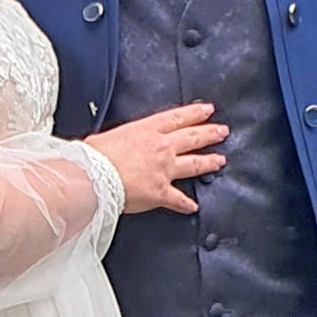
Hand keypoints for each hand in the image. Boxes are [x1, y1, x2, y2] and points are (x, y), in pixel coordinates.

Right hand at [86, 102, 228, 215]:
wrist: (94, 178)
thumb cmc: (94, 157)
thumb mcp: (104, 138)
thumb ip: (116, 141)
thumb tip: (108, 145)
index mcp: (146, 130)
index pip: (176, 118)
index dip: (194, 113)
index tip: (208, 110)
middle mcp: (160, 147)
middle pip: (192, 137)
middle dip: (209, 133)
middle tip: (222, 131)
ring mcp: (164, 169)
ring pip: (193, 164)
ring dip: (209, 162)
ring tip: (220, 161)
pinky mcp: (161, 192)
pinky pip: (178, 199)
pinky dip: (186, 204)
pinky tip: (193, 206)